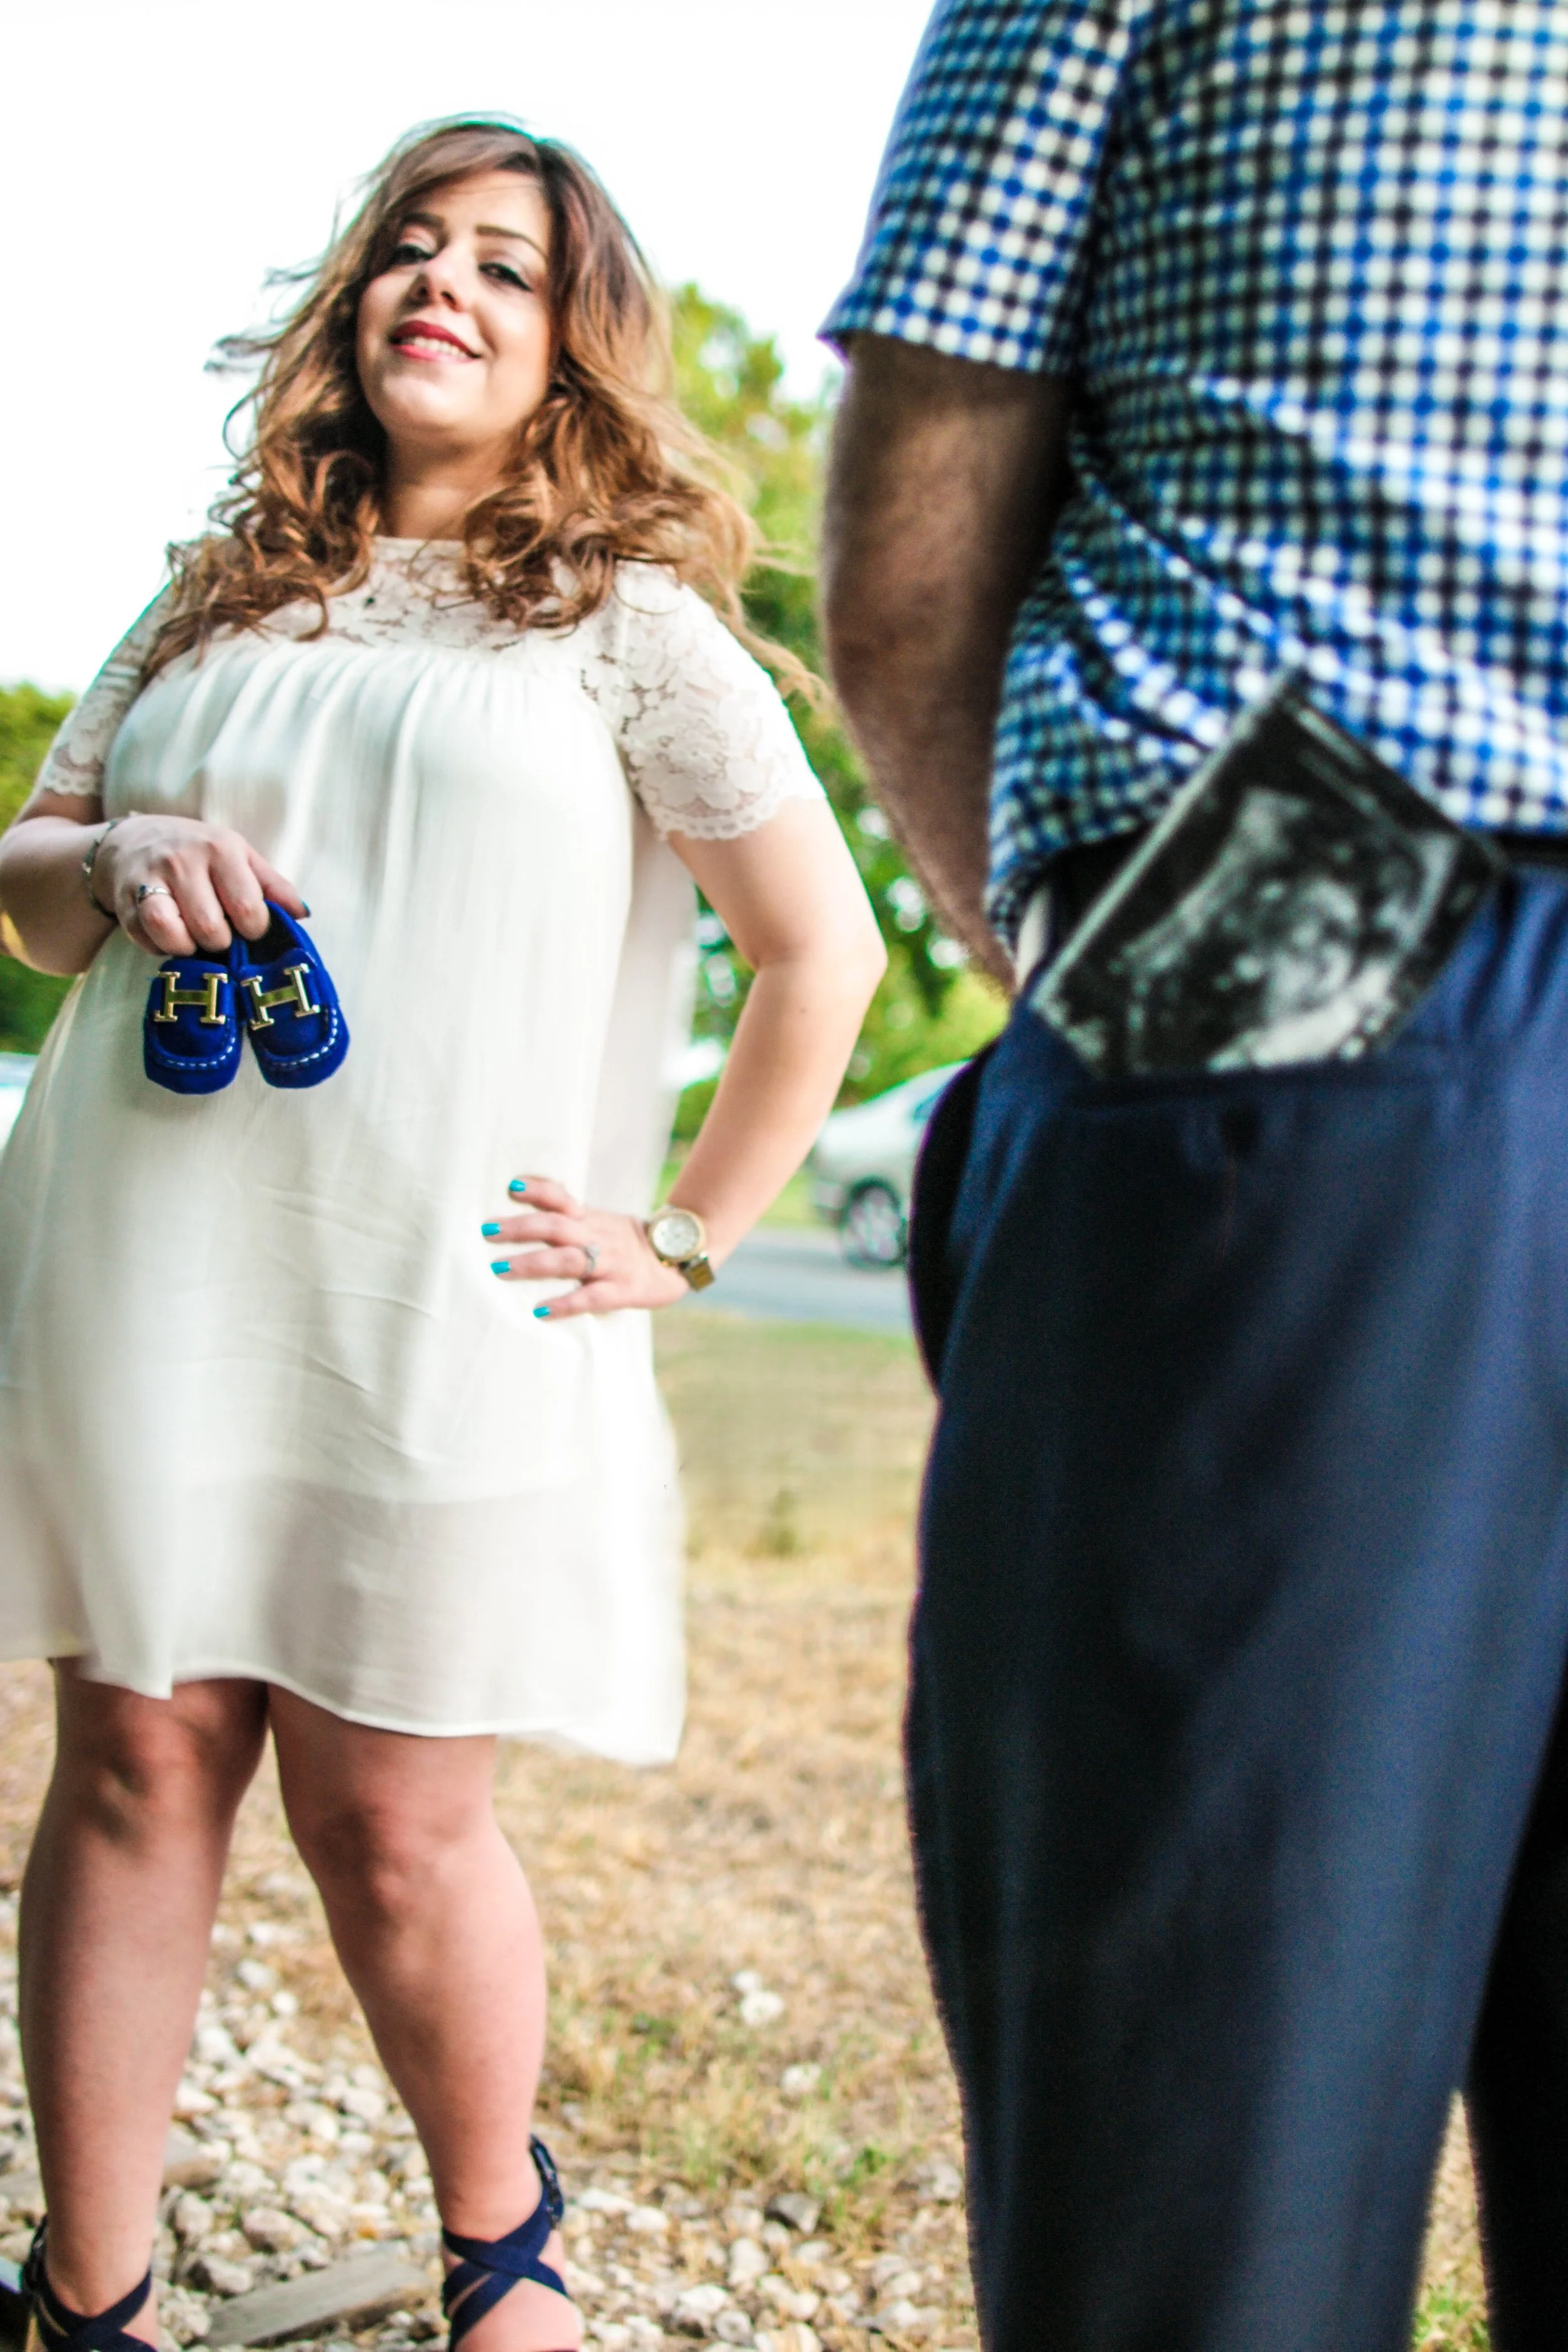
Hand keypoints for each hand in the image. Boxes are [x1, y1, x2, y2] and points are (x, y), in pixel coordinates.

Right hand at [96, 814, 307, 957]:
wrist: (135, 841)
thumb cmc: (200, 854)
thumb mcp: (240, 857)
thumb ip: (273, 886)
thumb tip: (301, 914)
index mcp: (221, 849)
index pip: (248, 908)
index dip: (253, 930)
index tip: (247, 926)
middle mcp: (183, 860)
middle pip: (211, 929)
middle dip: (220, 942)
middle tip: (219, 932)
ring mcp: (149, 879)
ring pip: (173, 935)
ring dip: (189, 948)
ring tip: (194, 938)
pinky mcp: (125, 901)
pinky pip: (147, 940)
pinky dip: (162, 948)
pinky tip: (170, 936)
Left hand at [483, 1176, 692, 1317]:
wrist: (678, 1261)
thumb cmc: (626, 1245)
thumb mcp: (598, 1223)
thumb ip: (564, 1219)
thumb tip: (519, 1213)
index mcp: (590, 1219)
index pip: (561, 1198)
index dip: (537, 1190)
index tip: (510, 1187)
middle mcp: (597, 1236)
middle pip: (556, 1226)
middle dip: (519, 1228)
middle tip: (486, 1231)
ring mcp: (610, 1263)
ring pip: (568, 1259)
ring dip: (532, 1263)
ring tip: (499, 1269)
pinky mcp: (622, 1290)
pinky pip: (591, 1297)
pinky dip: (565, 1303)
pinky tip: (540, 1310)